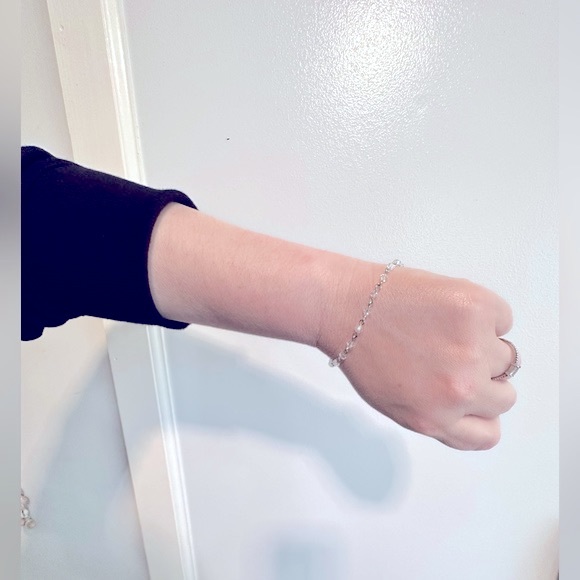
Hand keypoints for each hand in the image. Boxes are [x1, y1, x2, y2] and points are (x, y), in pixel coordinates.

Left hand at [318, 263, 516, 449]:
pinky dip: (485, 315)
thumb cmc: (362, 351)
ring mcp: (472, 348)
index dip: (480, 412)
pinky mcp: (477, 309)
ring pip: (508, 357)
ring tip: (446, 331)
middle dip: (483, 378)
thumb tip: (474, 410)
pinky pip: (503, 319)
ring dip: (484, 345)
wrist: (347, 306)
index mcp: (436, 418)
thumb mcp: (397, 404)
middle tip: (453, 355)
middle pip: (503, 396)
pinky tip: (449, 310)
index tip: (472, 397)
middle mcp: (459, 390)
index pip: (488, 434)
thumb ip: (439, 416)